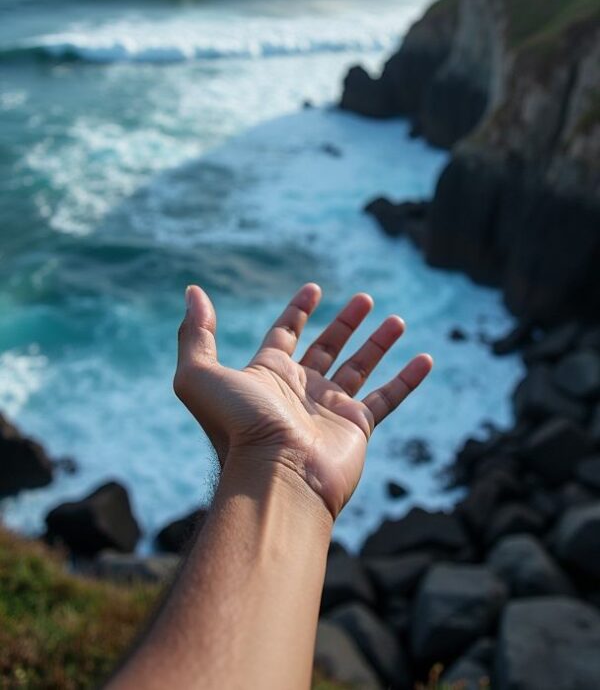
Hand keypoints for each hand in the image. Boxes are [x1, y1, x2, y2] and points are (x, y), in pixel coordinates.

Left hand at [174, 283, 431, 518]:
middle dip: (345, 322)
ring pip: (360, 367)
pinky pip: (389, 398)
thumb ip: (196, 333)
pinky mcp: (357, 427)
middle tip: (364, 299)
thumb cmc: (237, 428)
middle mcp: (300, 390)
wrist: (275, 478)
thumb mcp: (200, 375)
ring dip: (378, 342)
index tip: (314, 288)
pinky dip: (407, 379)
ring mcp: (330, 409)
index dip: (298, 310)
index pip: (285, 333)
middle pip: (327, 347)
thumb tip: (192, 292)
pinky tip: (425, 359)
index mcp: (268, 373)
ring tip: (397, 319)